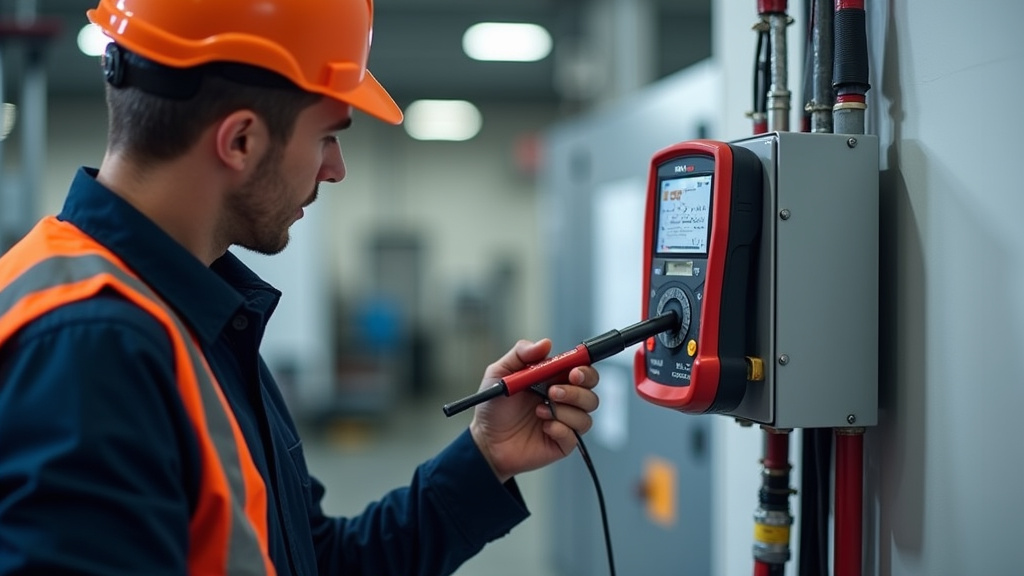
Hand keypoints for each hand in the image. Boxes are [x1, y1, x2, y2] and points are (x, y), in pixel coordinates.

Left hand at [469, 339, 599, 483]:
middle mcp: (563, 400)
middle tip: (554, 391)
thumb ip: (520, 354)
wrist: (485, 439)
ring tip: (539, 410)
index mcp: (553, 379)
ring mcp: (564, 422)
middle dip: (577, 391)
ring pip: (585, 415)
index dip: (584, 369)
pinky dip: (559, 429)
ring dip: (564, 411)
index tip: (574, 371)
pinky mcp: (562, 442)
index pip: (581, 370)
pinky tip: (543, 426)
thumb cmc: (493, 406)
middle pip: (590, 392)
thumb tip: (545, 343)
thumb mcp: (499, 373)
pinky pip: (574, 435)